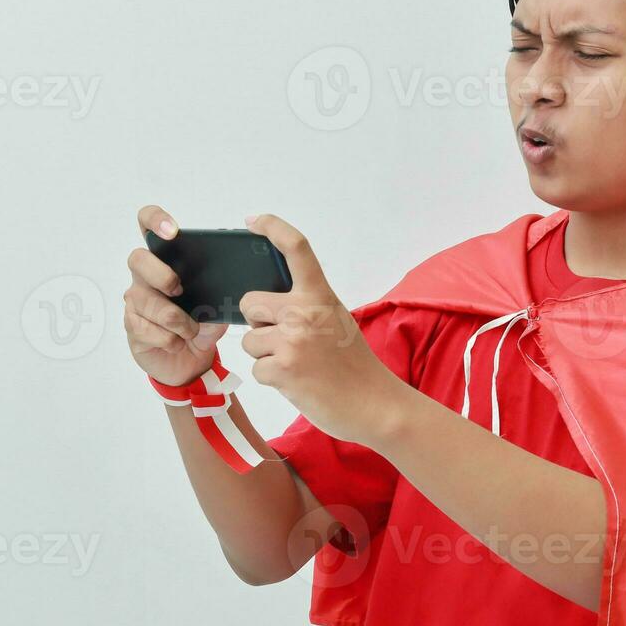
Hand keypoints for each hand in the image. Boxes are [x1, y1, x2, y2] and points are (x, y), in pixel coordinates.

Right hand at [124, 204, 228, 385]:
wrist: (191, 362)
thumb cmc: (201, 325)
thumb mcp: (218, 307)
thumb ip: (221, 293)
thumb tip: (231, 286)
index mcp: (166, 260)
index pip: (148, 224)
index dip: (155, 220)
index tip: (173, 231)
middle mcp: (145, 276)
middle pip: (137, 258)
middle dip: (160, 274)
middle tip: (179, 290)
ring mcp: (136, 300)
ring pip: (144, 300)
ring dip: (173, 318)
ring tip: (190, 331)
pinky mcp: (132, 325)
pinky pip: (144, 327)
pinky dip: (167, 338)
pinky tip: (177, 343)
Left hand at [239, 213, 410, 448]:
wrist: (375, 405)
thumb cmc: (354, 366)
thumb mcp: (337, 320)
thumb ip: (308, 306)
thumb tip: (269, 306)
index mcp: (320, 295)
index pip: (296, 248)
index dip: (272, 227)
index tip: (253, 220)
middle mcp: (304, 312)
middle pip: (249, 302)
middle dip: (259, 323)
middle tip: (285, 340)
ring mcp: (292, 340)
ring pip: (250, 340)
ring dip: (266, 355)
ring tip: (297, 366)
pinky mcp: (282, 369)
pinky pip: (256, 369)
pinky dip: (272, 379)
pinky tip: (297, 382)